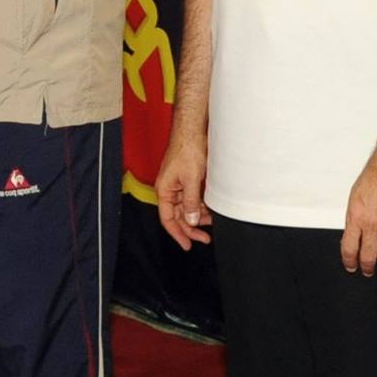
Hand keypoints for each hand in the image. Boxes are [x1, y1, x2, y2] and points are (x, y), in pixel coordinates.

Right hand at [154, 131, 211, 249]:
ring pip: (186, 207)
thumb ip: (191, 201)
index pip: (168, 219)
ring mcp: (177, 184)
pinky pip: (191, 198)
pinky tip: (209, 209)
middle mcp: (169, 189)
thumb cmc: (187, 149)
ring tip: (211, 223)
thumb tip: (192, 221)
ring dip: (197, 216)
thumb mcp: (191, 179)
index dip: (178, 234)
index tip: (187, 246)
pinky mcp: (186, 179)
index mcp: (164, 190)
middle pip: (178, 216)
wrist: (192, 130)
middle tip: (205, 239)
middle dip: (191, 228)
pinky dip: (200, 205)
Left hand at [342, 149, 376, 275]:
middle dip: (366, 267)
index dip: (349, 261)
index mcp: (357, 216)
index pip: (350, 248)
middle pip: (368, 257)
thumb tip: (354, 236)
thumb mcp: (356, 196)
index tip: (351, 266)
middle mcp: (374, 224)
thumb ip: (355, 218)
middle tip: (366, 269)